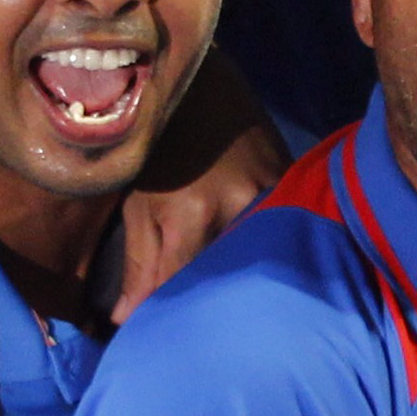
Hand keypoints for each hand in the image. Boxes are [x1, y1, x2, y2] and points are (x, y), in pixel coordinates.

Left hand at [113, 62, 286, 320]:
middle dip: (205, 305)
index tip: (151, 337)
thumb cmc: (156, 142)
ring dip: (240, 280)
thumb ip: (138, 261)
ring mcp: (271, 194)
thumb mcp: (139, 200)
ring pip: (258, 258)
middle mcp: (237, 209)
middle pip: (225, 281)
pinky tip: (259, 263)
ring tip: (228, 302)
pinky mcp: (291, 181)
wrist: (198, 78)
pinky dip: (266, 249)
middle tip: (192, 328)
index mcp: (190, 215)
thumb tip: (125, 319)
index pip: (178, 288)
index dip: (162, 316)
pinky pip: (280, 229)